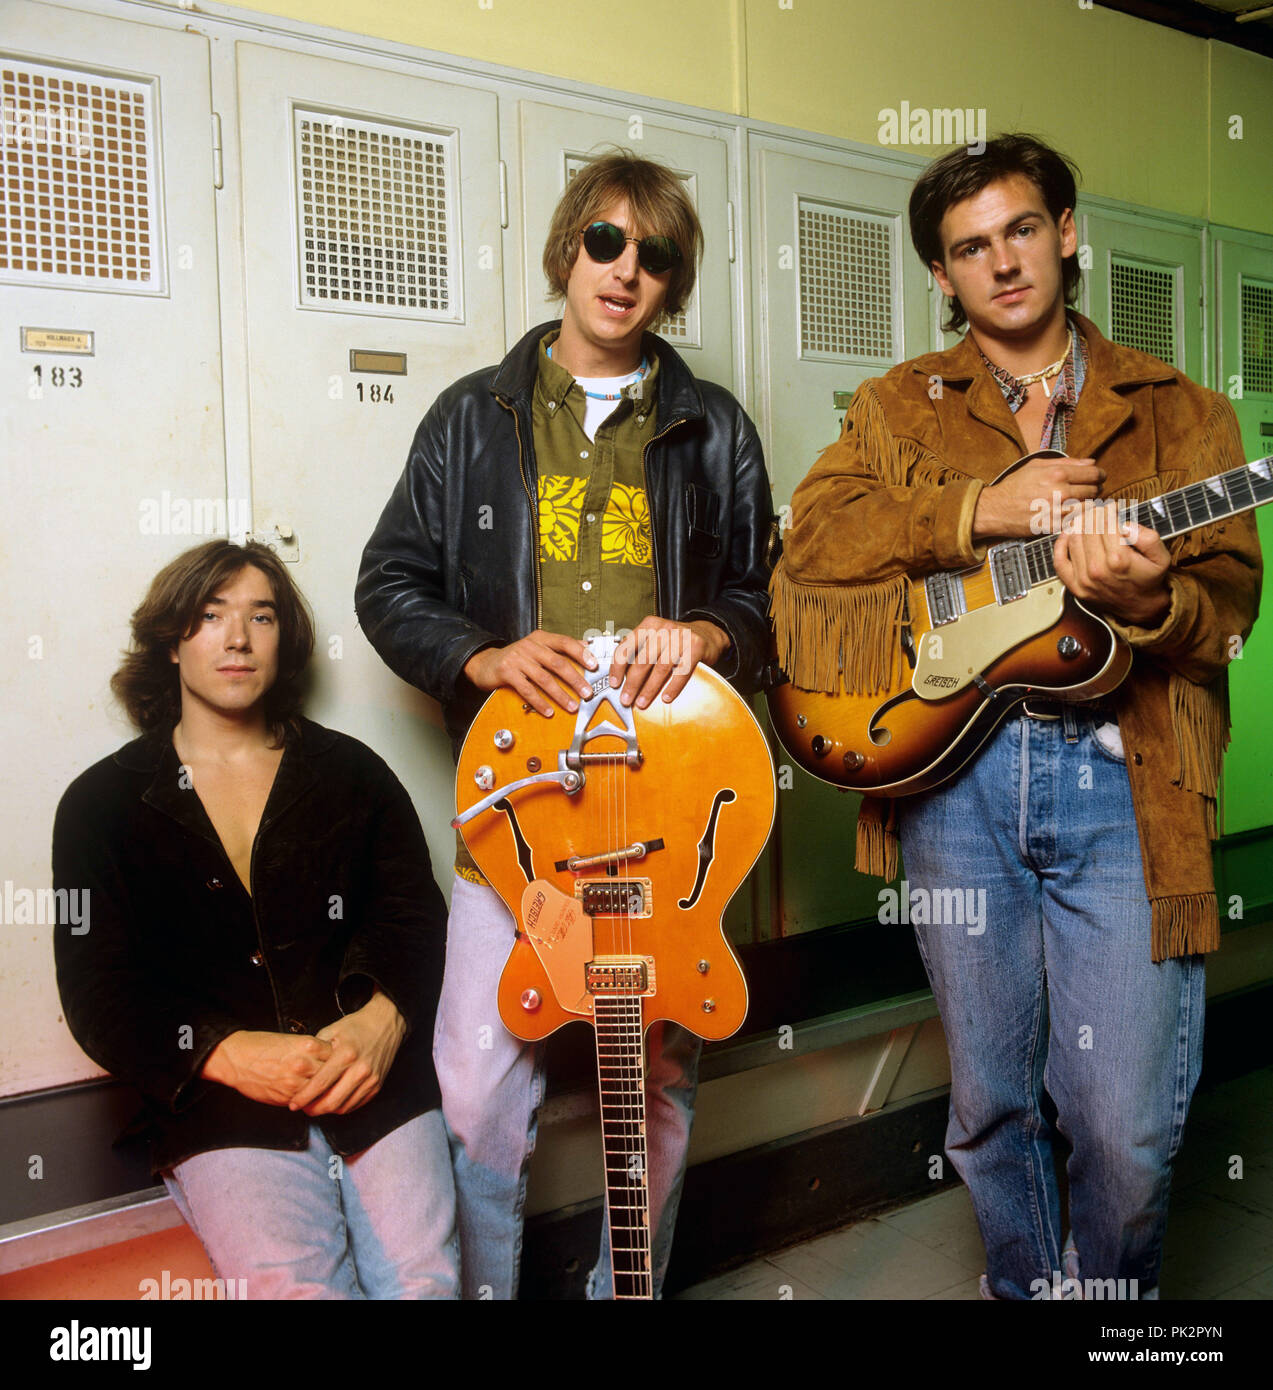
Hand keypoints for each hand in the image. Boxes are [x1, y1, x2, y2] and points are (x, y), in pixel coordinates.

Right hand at [200, 1030, 333, 1107]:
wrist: (236, 1059)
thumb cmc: (262, 1046)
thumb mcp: (292, 1040)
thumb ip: (312, 1050)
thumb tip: (329, 1061)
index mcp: (308, 1045)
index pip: (336, 1054)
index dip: (338, 1059)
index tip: (340, 1062)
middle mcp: (304, 1063)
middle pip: (333, 1074)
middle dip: (336, 1077)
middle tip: (340, 1079)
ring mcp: (296, 1082)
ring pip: (322, 1091)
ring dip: (325, 1092)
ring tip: (329, 1091)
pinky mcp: (287, 1097)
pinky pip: (307, 1102)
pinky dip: (311, 1100)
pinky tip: (312, 1097)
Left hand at [287, 991, 407, 1116]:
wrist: (385, 1023)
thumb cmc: (356, 1026)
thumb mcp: (331, 1030)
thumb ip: (316, 1051)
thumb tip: (299, 1069)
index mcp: (346, 1054)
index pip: (320, 1084)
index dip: (304, 1097)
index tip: (293, 1104)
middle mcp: (360, 1069)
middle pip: (332, 1102)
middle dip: (313, 1109)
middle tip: (303, 1108)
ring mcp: (370, 1079)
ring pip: (344, 1107)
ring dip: (327, 1111)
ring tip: (316, 1105)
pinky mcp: (377, 1085)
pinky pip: (356, 1104)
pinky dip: (342, 1107)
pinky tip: (333, 1101)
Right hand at [463, 630, 595, 717]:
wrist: (486, 663)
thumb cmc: (516, 657)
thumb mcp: (537, 647)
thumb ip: (559, 647)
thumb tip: (586, 646)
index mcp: (540, 638)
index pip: (564, 642)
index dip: (581, 653)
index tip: (594, 665)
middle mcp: (529, 646)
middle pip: (557, 663)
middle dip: (575, 679)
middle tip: (587, 692)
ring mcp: (517, 658)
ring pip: (544, 678)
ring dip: (560, 695)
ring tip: (572, 706)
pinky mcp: (507, 672)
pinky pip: (527, 690)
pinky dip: (539, 702)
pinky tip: (548, 711)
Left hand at [607, 616, 728, 707]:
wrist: (707, 634)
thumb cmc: (676, 640)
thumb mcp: (656, 638)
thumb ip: (640, 650)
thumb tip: (621, 676)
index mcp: (649, 625)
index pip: (627, 647)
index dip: (618, 667)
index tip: (614, 683)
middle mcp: (663, 629)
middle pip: (642, 660)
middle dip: (632, 684)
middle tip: (626, 699)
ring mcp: (681, 637)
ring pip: (660, 668)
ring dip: (649, 689)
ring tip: (642, 702)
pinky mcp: (696, 647)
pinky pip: (682, 671)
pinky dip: (673, 687)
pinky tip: (666, 697)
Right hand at [973, 456, 1104, 538]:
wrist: (996, 509)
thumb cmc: (1015, 486)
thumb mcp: (1037, 465)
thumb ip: (1066, 462)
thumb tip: (1090, 462)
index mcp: (1057, 474)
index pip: (1093, 473)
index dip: (1100, 474)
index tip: (1099, 477)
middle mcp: (1060, 492)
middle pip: (1094, 490)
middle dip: (1095, 489)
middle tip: (1091, 490)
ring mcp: (1058, 511)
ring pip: (1089, 507)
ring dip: (1089, 505)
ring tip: (1083, 502)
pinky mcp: (1054, 526)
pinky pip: (1077, 521)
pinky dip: (1080, 517)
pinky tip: (1074, 513)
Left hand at [1053, 500, 1171, 626]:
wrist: (1141, 607)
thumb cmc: (1149, 578)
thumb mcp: (1161, 557)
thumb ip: (1148, 538)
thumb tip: (1125, 525)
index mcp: (1118, 560)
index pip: (1104, 524)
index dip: (1108, 510)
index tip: (1112, 505)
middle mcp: (1097, 570)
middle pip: (1087, 529)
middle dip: (1094, 514)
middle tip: (1099, 509)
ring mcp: (1083, 580)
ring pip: (1073, 539)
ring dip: (1078, 525)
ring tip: (1088, 519)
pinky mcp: (1074, 586)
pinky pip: (1059, 561)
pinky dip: (1061, 544)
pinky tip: (1069, 534)